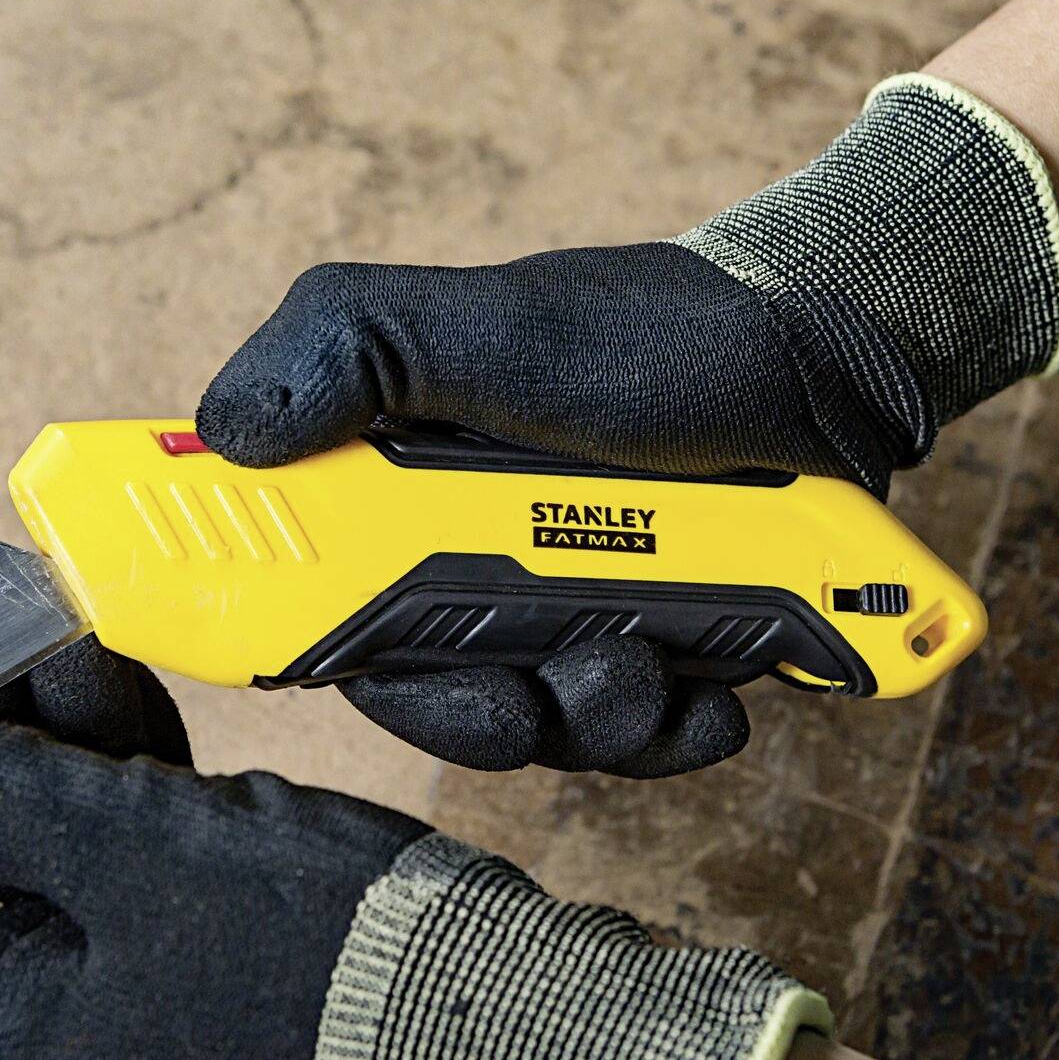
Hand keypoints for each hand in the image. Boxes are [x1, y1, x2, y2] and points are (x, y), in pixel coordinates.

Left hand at [0, 639, 829, 1059]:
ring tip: (55, 638)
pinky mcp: (205, 987)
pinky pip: (119, 881)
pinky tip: (122, 700)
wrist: (514, 1024)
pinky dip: (111, 791)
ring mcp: (134, 1029)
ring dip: (41, 754)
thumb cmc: (327, 956)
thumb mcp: (135, 851)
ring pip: (43, 872)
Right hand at [197, 77, 1058, 773]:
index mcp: (401, 490)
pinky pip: (641, 734)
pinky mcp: (653, 644)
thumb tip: (223, 426)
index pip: (315, 596)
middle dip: (490, 713)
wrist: (835, 362)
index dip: (318, 648)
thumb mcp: (499, 325)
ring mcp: (567, 606)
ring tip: (656, 662)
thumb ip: (359, 353)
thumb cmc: (659, 335)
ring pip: (545, 727)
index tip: (375, 665)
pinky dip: (677, 728)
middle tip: (539, 692)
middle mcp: (473, 559)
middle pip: (432, 694)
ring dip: (596, 717)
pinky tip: (716, 697)